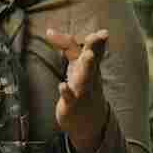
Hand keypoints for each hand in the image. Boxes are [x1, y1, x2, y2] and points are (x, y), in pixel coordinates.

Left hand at [43, 28, 109, 152]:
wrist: (90, 122)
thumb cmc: (83, 87)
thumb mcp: (77, 65)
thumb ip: (66, 47)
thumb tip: (49, 30)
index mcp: (91, 66)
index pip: (93, 50)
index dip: (96, 40)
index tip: (103, 33)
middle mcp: (89, 77)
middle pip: (92, 60)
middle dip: (95, 48)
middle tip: (98, 37)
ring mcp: (82, 91)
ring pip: (84, 77)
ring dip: (87, 66)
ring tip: (88, 55)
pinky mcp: (72, 104)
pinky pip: (70, 97)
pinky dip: (66, 91)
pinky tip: (62, 85)